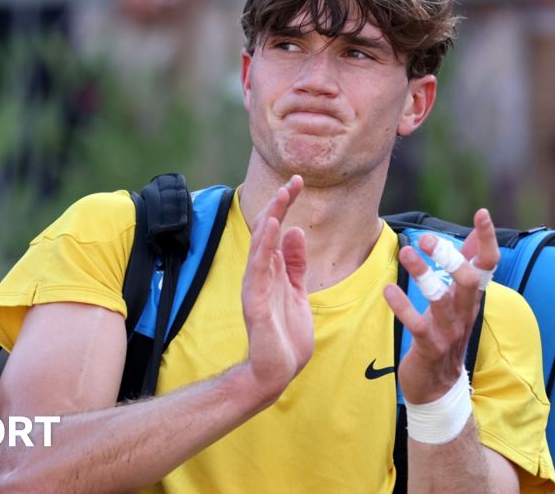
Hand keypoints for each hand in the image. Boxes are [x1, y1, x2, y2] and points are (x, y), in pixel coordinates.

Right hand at [240, 175, 312, 403]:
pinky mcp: (256, 302)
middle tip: (294, 181)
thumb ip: (295, 264)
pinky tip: (273, 228)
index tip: (298, 183)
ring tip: (282, 196)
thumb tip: (295, 231)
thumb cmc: (286, 335)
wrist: (277, 372)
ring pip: (261, 246)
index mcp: (272, 271)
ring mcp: (256, 287)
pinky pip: (259, 270)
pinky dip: (265, 247)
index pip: (276, 230)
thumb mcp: (298, 292)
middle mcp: (261, 274)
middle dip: (279, 205)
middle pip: (266, 232)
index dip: (285, 206)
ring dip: (271, 219)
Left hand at [384, 209, 498, 403]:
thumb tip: (477, 235)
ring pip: (441, 300)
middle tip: (426, 238)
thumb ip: (467, 267)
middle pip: (469, 280)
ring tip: (406, 252)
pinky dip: (402, 306)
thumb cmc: (446, 335)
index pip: (488, 265)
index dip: (487, 239)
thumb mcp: (459, 301)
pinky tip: (388, 290)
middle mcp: (465, 312)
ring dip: (423, 275)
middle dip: (449, 257)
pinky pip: (417, 324)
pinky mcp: (429, 347)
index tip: (482, 212)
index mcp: (472, 298)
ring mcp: (448, 331)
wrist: (438, 388)